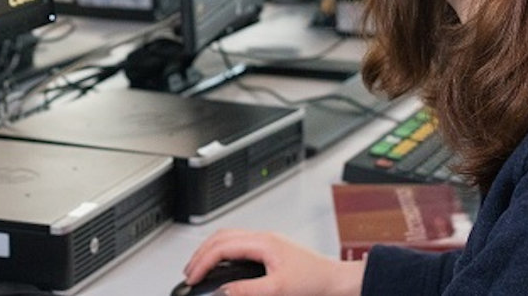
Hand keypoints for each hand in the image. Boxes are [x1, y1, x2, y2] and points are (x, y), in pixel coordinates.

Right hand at [183, 229, 364, 295]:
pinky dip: (223, 252)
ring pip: (229, 237)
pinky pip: (239, 243)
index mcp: (263, 242)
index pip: (222, 246)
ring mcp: (267, 241)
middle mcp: (264, 237)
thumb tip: (223, 292)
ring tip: (200, 267)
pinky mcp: (271, 249)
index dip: (203, 262)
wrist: (337, 281)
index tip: (192, 277)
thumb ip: (248, 290)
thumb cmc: (316, 280)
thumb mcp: (279, 290)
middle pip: (222, 237)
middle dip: (201, 253)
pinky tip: (222, 264)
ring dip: (211, 250)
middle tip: (189, 272)